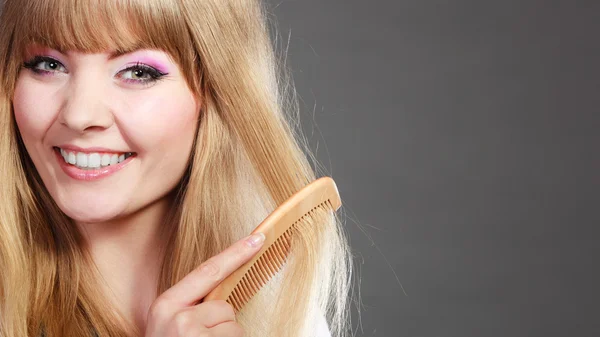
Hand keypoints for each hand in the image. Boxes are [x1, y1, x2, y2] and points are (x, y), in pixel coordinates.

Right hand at [144, 232, 265, 336]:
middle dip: (221, 325)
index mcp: (165, 305)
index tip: (258, 239)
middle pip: (224, 306)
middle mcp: (177, 316)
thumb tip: (220, 298)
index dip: (235, 253)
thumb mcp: (169, 326)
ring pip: (233, 326)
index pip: (207, 271)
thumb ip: (190, 307)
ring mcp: (192, 333)